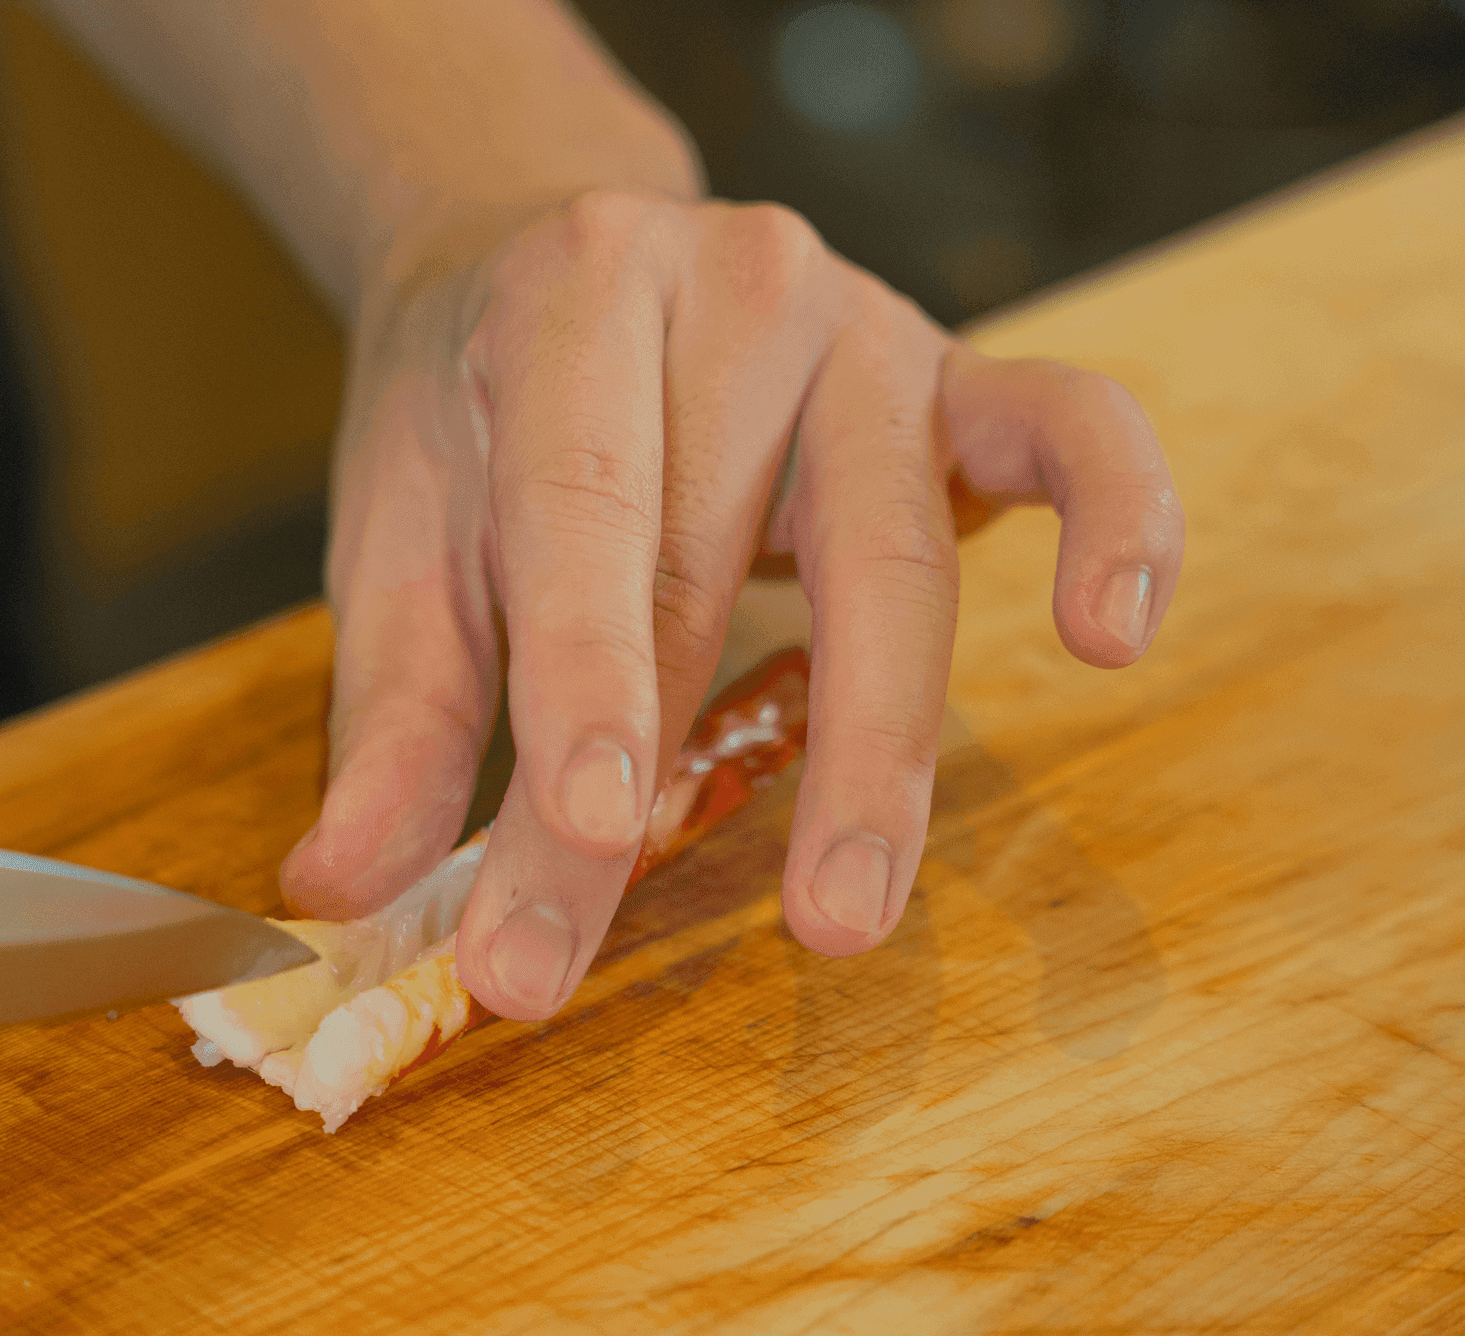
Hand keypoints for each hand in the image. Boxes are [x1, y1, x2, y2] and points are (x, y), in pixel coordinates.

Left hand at [278, 191, 1182, 1020]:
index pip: (580, 516)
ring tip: (843, 914)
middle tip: (606, 959)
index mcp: (569, 302)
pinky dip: (1123, 520)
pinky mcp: (963, 374)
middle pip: (712, 560)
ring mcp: (866, 326)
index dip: (583, 685)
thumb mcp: (404, 533)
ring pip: (893, 546)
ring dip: (873, 746)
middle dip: (665, 775)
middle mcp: (732, 289)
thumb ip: (391, 713)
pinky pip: (1078, 429)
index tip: (581, 839)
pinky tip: (1110, 633)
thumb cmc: (476, 414)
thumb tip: (341, 892)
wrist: (554, 247)